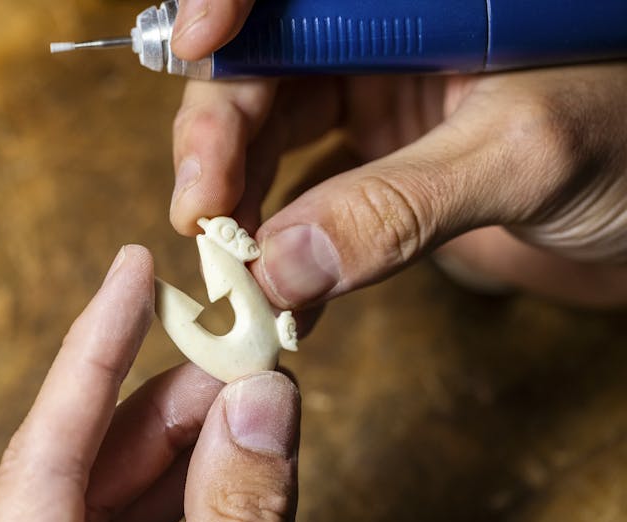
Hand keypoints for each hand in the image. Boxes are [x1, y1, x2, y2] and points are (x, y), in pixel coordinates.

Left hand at [0, 245, 300, 521]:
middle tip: (245, 358)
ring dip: (195, 442)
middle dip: (177, 399)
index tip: (133, 266)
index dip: (96, 347)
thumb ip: (235, 510)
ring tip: (254, 403)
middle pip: (94, 454)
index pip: (48, 442)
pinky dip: (193, 488)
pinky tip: (238, 462)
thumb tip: (262, 400)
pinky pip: (141, 521)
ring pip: (122, 487)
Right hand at [170, 4, 626, 308]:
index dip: (229, 3)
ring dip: (242, 208)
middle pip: (262, 73)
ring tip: (234, 273)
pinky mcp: (380, 172)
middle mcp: (382, 44)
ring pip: (273, 142)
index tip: (197, 49)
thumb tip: (280, 265)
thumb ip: (399, 205)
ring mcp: (378, 109)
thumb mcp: (521, 157)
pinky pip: (313, 204)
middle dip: (218, 142)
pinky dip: (291, 252)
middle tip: (200, 218)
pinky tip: (283, 296)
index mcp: (413, 3)